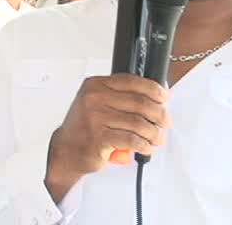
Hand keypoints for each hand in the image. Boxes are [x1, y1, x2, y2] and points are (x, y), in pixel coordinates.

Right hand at [44, 74, 169, 201]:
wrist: (66, 150)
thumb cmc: (85, 128)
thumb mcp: (96, 103)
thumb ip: (119, 96)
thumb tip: (154, 97)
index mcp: (95, 85)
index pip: (131, 81)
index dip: (153, 89)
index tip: (165, 97)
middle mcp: (94, 98)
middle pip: (139, 102)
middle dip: (159, 114)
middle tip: (165, 122)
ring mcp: (95, 118)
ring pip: (138, 123)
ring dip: (154, 133)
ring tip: (158, 138)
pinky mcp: (99, 138)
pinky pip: (132, 140)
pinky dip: (144, 144)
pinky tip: (146, 147)